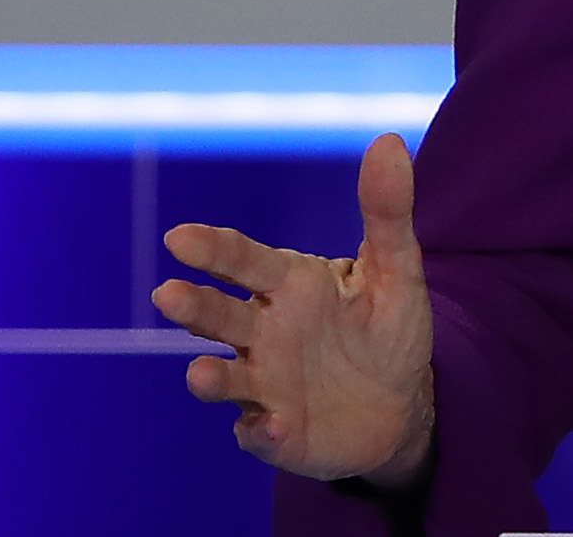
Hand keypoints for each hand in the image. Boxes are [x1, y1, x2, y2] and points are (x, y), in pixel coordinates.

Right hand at [152, 132, 436, 486]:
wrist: (402, 404)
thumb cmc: (388, 328)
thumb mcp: (396, 268)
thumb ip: (387, 210)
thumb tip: (389, 139)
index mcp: (289, 285)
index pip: (244, 261)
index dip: (213, 249)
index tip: (181, 237)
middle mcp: (265, 332)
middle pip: (221, 317)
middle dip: (194, 308)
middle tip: (169, 295)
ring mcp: (266, 384)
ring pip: (227, 379)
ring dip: (211, 378)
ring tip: (200, 375)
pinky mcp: (278, 432)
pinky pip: (261, 433)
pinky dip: (262, 431)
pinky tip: (272, 426)